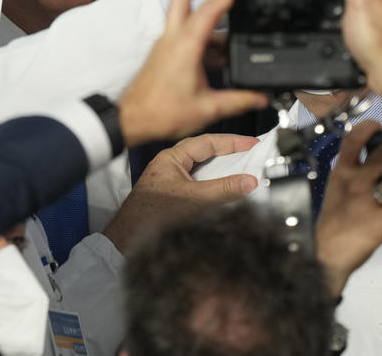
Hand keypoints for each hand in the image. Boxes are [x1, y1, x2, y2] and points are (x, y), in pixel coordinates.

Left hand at [103, 133, 258, 253]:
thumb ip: (224, 189)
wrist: (130, 238)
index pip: (207, 142)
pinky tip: (219, 189)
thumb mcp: (195, 199)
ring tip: (239, 167)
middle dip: (226, 151)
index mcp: (171, 158)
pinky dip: (210, 182)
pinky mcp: (169, 195)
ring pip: (198, 167)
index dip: (232, 142)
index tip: (251, 143)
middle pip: (202, 151)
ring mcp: (168, 180)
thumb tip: (248, 181)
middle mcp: (168, 165)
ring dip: (218, 167)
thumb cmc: (152, 215)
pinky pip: (194, 182)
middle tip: (248, 151)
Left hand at [118, 0, 266, 143]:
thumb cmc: (160, 113)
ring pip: (185, 14)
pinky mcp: (164, 51)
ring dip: (207, 17)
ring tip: (232, 36)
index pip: (206, 8)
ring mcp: (167, 42)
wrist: (132, 120)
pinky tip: (218, 56)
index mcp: (185, 45)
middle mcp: (173, 38)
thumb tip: (260, 96)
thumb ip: (239, 101)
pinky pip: (184, 33)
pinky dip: (202, 35)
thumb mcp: (208, 108)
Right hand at [315, 121, 381, 297]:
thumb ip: (352, 174)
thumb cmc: (333, 221)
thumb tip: (377, 162)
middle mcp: (355, 182)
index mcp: (341, 172)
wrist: (325, 253)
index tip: (379, 125)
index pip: (353, 140)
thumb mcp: (336, 190)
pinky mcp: (380, 222)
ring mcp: (368, 201)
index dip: (368, 128)